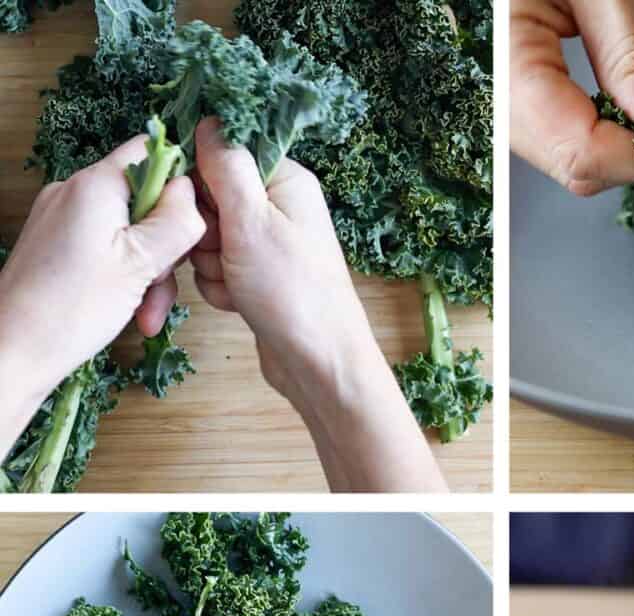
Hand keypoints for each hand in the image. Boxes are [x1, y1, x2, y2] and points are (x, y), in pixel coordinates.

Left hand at [0, 137, 203, 410]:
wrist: (14, 350)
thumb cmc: (74, 308)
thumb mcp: (143, 264)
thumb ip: (177, 221)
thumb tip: (193, 191)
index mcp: (96, 185)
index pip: (151, 151)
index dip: (182, 183)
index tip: (195, 226)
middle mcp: (75, 191)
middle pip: (144, 200)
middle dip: (166, 245)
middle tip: (166, 286)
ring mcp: (64, 218)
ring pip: (130, 231)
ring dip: (150, 272)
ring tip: (148, 314)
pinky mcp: (59, 245)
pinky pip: (108, 249)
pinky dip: (127, 278)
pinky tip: (133, 312)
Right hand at [190, 117, 381, 406]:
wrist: (317, 362)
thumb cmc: (292, 290)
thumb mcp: (252, 219)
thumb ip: (226, 165)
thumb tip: (210, 121)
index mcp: (286, 181)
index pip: (223, 155)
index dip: (202, 182)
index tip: (205, 208)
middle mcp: (280, 209)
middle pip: (210, 200)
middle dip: (204, 231)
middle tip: (226, 251)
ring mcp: (269, 246)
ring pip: (209, 240)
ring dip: (211, 265)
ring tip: (239, 283)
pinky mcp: (259, 279)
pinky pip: (219, 271)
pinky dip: (221, 288)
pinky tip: (241, 303)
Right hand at [511, 0, 633, 195]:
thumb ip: (631, 60)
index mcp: (508, 69)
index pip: (583, 153)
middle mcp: (496, 105)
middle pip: (577, 167)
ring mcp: (501, 112)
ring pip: (570, 163)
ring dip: (624, 147)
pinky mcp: (512, 108)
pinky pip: (560, 142)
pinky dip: (602, 132)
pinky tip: (628, 108)